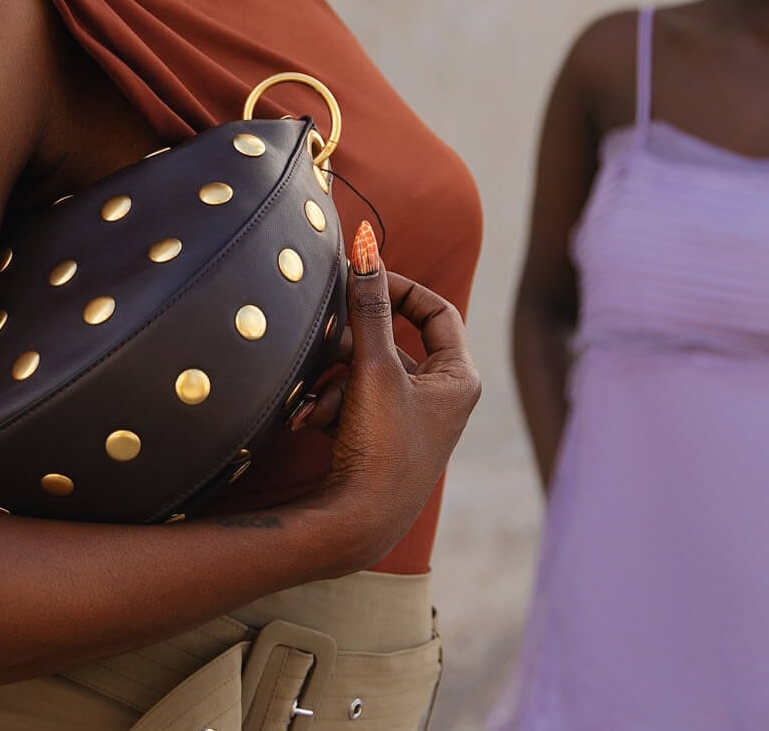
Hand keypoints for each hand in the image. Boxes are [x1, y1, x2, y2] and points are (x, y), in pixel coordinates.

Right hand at [312, 239, 480, 567]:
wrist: (356, 524)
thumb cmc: (381, 447)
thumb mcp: (374, 368)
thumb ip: (369, 305)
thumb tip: (366, 246)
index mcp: (459, 379)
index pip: (437, 311)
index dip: (399, 288)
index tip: (363, 280)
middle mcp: (441, 398)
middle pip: (392, 341)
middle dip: (352, 344)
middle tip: (327, 337)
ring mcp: (411, 420)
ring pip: (364, 371)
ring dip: (334, 379)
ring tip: (313, 398)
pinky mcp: (381, 439)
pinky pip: (353, 399)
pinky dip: (330, 403)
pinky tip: (310, 420)